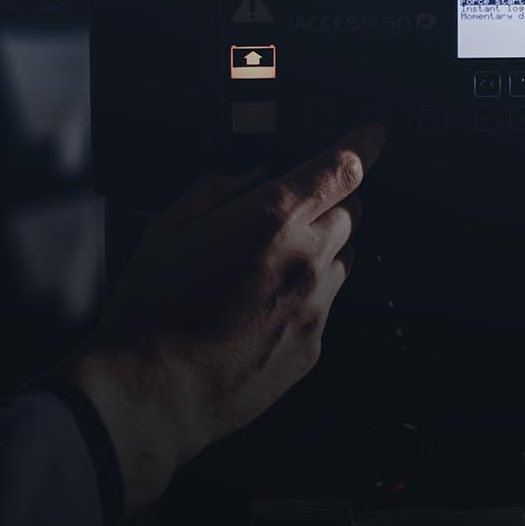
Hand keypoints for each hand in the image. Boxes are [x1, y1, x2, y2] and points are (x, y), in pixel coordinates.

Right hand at [63, 121, 384, 512]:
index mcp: (271, 218)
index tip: (372, 135)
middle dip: (326, 202)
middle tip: (283, 215)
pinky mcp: (313, 347)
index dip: (363, 145)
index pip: (342, 168)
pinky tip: (258, 310)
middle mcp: (305, 259)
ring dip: (318, 250)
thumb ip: (219, 188)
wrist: (154, 391)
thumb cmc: (152, 310)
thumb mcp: (169, 227)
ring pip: (343, 259)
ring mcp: (315, 307)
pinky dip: (304, 296)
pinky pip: (326, 305)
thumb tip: (254, 176)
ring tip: (263, 269)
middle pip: (351, 211)